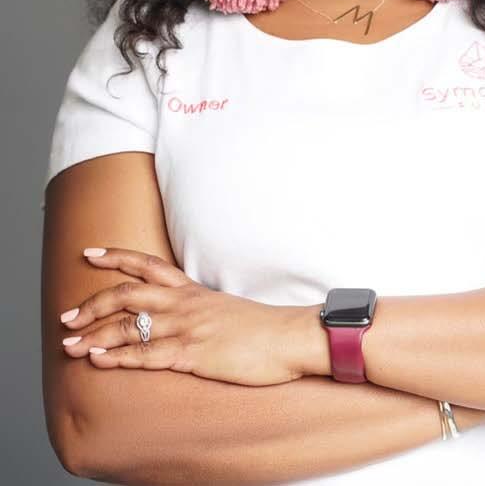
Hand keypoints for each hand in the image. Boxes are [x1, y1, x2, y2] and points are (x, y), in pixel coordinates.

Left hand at [59, 247, 307, 386]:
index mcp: (192, 290)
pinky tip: (97, 360)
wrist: (288, 337)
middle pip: (128, 293)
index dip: (116, 257)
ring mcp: (187, 328)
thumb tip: (178, 315)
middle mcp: (185, 303)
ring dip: (94, 335)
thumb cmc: (260, 328)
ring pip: (130, 325)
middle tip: (66, 316)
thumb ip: (198, 308)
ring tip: (68, 344)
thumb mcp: (224, 308)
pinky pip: (147, 354)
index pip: (147, 265)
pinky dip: (118, 357)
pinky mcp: (192, 354)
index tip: (89, 253)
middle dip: (92, 304)